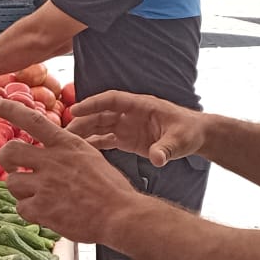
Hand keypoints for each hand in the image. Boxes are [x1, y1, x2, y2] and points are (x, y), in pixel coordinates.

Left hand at [0, 98, 141, 244]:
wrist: (120, 215)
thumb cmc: (110, 190)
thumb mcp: (91, 157)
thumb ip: (66, 151)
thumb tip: (48, 151)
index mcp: (67, 144)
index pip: (32, 120)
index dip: (9, 109)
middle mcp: (53, 161)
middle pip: (9, 151)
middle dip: (7, 160)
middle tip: (16, 168)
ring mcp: (45, 185)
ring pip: (12, 182)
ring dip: (22, 190)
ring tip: (41, 197)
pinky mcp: (42, 208)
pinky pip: (21, 207)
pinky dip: (30, 211)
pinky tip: (46, 213)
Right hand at [66, 91, 208, 165]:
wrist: (196, 137)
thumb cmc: (189, 132)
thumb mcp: (179, 140)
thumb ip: (166, 149)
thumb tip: (157, 160)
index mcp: (141, 105)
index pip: (112, 99)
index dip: (93, 103)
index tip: (75, 109)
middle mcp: (131, 114)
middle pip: (101, 114)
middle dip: (82, 121)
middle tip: (63, 132)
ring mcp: (128, 126)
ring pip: (100, 126)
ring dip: (84, 132)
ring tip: (66, 142)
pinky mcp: (128, 139)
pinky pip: (106, 139)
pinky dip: (93, 144)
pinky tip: (80, 152)